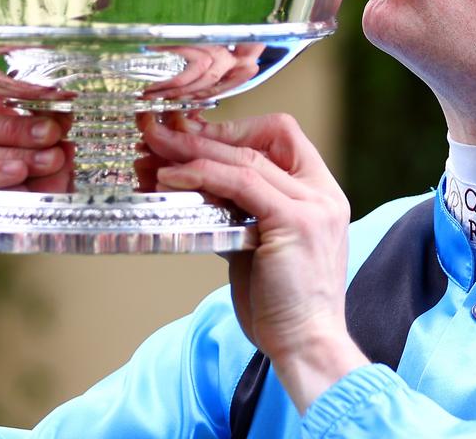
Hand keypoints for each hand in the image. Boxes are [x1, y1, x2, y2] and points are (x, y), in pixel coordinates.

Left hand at [141, 113, 368, 412]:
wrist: (307, 347)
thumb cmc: (282, 308)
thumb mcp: (258, 248)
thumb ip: (236, 214)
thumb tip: (195, 193)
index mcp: (320, 193)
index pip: (280, 135)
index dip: (233, 129)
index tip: (191, 136)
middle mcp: (321, 193)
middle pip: (257, 141)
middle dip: (202, 135)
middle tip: (158, 134)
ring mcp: (312, 205)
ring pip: (244, 158)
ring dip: (193, 150)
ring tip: (154, 149)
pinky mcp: (295, 222)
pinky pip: (240, 184)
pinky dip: (200, 175)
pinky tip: (169, 178)